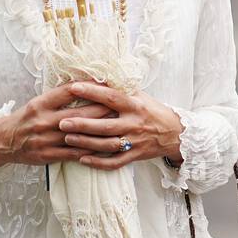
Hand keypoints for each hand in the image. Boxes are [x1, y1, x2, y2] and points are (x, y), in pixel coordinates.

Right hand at [0, 85, 116, 170]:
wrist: (4, 141)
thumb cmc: (26, 119)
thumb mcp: (38, 102)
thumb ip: (59, 97)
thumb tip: (86, 85)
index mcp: (41, 104)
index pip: (69, 91)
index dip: (90, 87)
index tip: (107, 84)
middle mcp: (43, 120)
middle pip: (80, 114)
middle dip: (104, 110)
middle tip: (123, 107)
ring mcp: (46, 139)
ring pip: (80, 135)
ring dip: (102, 133)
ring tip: (120, 129)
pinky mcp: (48, 155)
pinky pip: (74, 154)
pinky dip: (91, 151)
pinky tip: (105, 148)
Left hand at [56, 80, 183, 170]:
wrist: (175, 133)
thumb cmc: (152, 111)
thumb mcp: (140, 95)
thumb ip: (120, 89)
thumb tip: (97, 75)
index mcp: (135, 105)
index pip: (111, 97)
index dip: (92, 92)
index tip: (74, 88)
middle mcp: (135, 123)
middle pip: (105, 125)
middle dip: (83, 124)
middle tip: (62, 122)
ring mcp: (135, 141)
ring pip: (107, 145)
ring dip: (86, 143)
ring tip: (67, 138)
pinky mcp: (136, 155)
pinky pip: (115, 162)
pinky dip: (99, 162)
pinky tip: (83, 160)